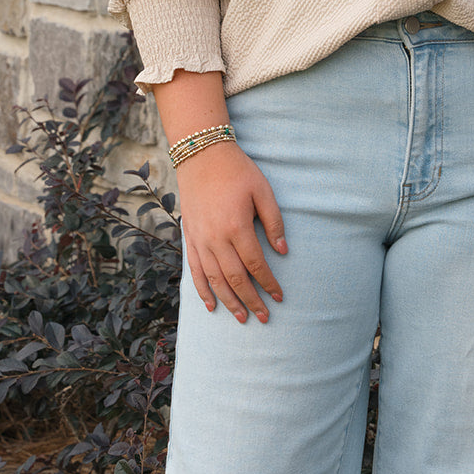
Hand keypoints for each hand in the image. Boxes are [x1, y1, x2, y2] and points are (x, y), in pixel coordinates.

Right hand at [175, 141, 286, 321]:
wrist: (201, 156)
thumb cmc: (237, 172)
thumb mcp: (263, 191)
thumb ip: (274, 222)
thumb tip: (283, 251)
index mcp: (236, 227)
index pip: (255, 264)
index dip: (268, 283)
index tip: (280, 297)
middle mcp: (215, 238)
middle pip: (234, 278)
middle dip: (251, 300)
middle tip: (264, 317)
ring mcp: (200, 240)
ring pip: (214, 280)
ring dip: (229, 301)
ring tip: (242, 317)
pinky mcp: (190, 238)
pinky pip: (195, 271)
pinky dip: (202, 290)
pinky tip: (211, 305)